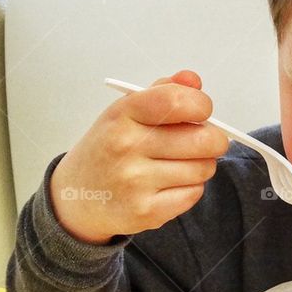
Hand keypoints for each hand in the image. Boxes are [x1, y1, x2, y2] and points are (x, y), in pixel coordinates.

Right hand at [49, 70, 229, 242]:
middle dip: (214, 139)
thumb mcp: (126, 112)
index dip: (201, 105)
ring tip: (182, 163)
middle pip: (203, 140)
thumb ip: (163, 92)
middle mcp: (127, 146)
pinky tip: (172, 183)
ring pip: (203, 169)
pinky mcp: (145, 211)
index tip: (202, 112)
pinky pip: (193, 194)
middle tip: (206, 141)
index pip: (176, 101)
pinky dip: (191, 188)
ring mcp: (135, 182)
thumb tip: (193, 80)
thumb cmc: (110, 147)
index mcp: (123, 114)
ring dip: (202, 165)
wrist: (77, 195)